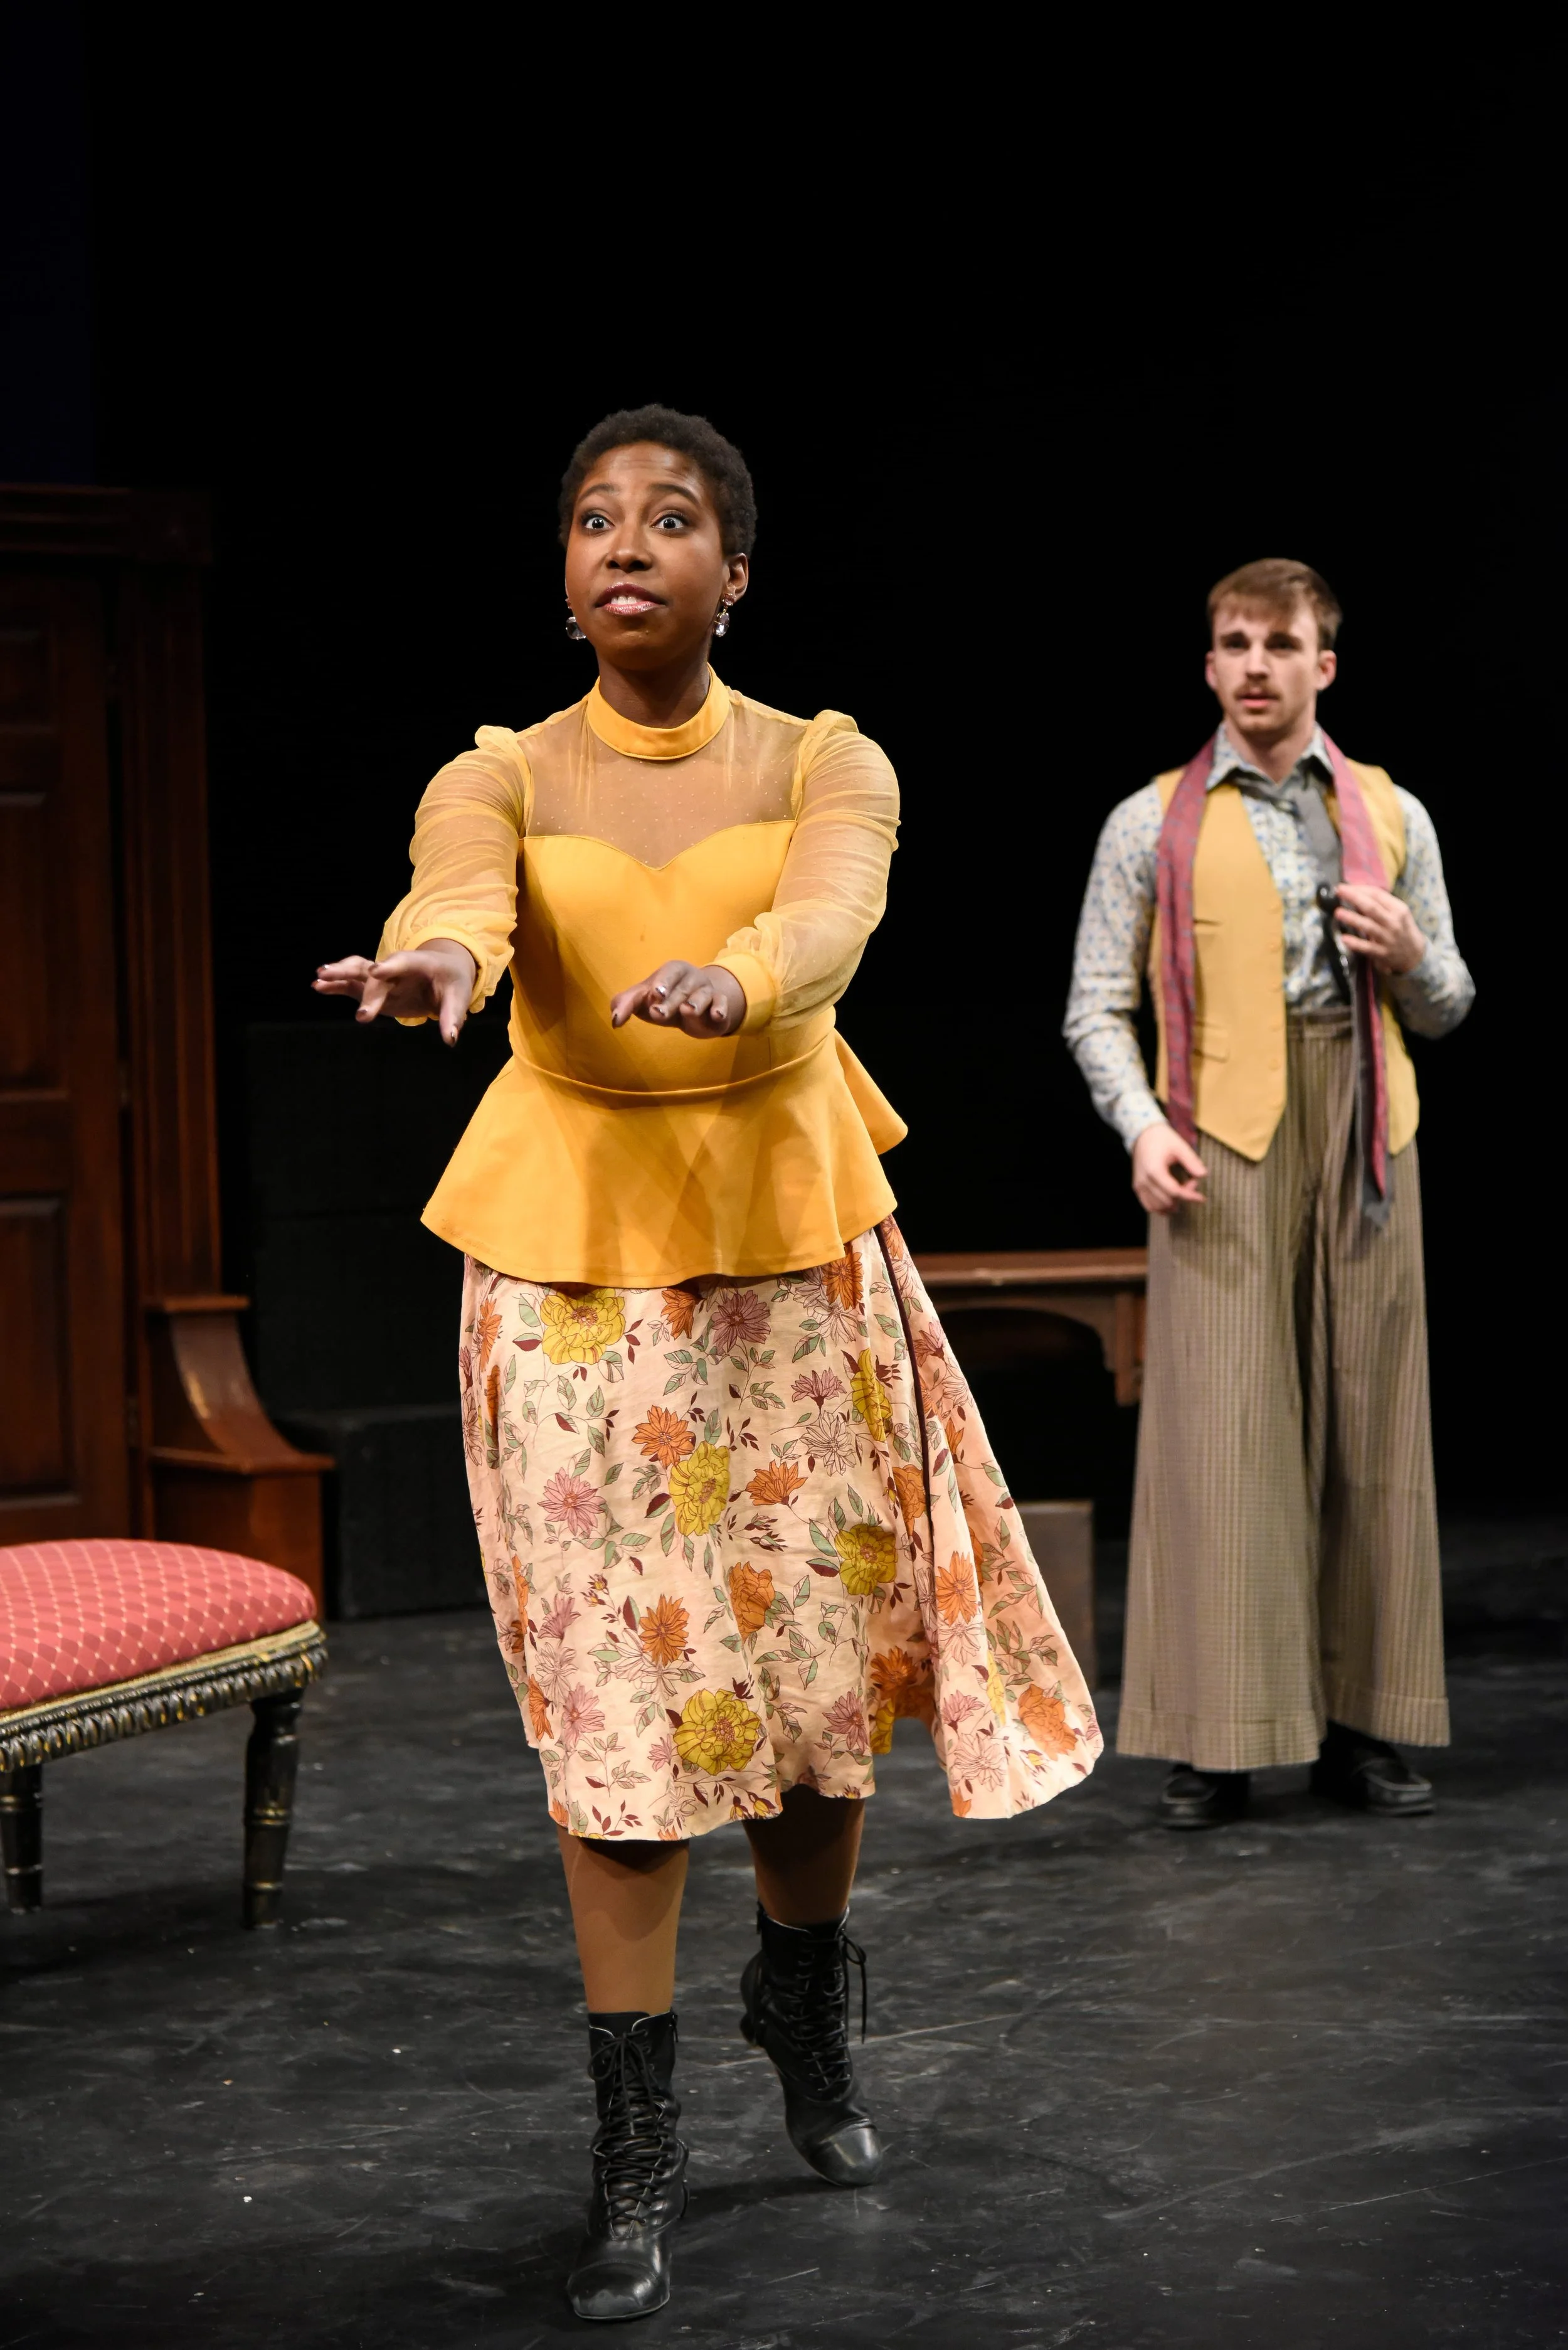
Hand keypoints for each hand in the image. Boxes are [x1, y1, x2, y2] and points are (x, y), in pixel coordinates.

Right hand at [312, 939, 477, 1045]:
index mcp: (419, 963)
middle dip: (367, 991)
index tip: (378, 971)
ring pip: (358, 971)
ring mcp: (382, 976)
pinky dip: (336, 985)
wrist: (443, 972)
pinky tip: (318, 986)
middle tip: (361, 1014)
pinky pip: (352, 984)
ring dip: (340, 974)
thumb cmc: (452, 982)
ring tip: (320, 979)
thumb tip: (450, 1038)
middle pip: (377, 973)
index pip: (404, 962)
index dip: (391, 967)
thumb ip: (452, 1017)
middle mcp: (396, 967)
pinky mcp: (374, 987)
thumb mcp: (458, 997)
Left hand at [610, 960, 745, 1038]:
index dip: (661, 983)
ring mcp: (707, 991)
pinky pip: (721, 1004)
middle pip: (681, 988)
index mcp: (672, 971)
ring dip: (695, 1003)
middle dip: (670, 1001)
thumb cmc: (665, 1001)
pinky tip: (717, 1015)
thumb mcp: (644, 1001)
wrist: (695, 1012)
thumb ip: (625, 1005)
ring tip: (687, 1011)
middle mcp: (692, 978)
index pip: (666, 974)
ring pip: (703, 995)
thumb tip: (615, 1021)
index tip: (654, 993)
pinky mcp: (719, 1006)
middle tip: (658, 1013)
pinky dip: (720, 1009)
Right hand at [1132, 1120, 1208, 1214]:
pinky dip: (1161, 1208)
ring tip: (1182, 1191)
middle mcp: (1144, 1180)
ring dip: (1173, 1204)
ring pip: (1158, 1207)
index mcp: (1154, 1170)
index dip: (1189, 1196)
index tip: (1201, 1198)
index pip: (1174, 1191)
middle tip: (1192, 1183)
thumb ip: (1191, 1161)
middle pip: (1167, 1200)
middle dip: (1183, 1196)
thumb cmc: (1161, 1138)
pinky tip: (1172, 1204)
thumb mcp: (1179, 1146)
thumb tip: (1203, 1175)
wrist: (1143, 1135)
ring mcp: (1139, 1185)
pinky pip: (1149, 1206)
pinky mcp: (1137, 1188)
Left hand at [1334, 885, 1424, 975]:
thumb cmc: (1401, 929)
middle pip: (1372, 908)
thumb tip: (1356, 891)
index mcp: (1398, 909)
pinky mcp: (1382, 953)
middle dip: (1354, 898)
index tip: (1345, 887)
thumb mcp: (1397, 913)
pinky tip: (1344, 939)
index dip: (1360, 889)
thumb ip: (1379, 903)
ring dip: (1352, 919)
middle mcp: (1393, 922)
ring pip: (1368, 926)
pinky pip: (1367, 947)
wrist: (1414, 954)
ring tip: (1338, 912)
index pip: (1377, 895)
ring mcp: (1388, 938)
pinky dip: (1355, 943)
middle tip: (1339, 891)